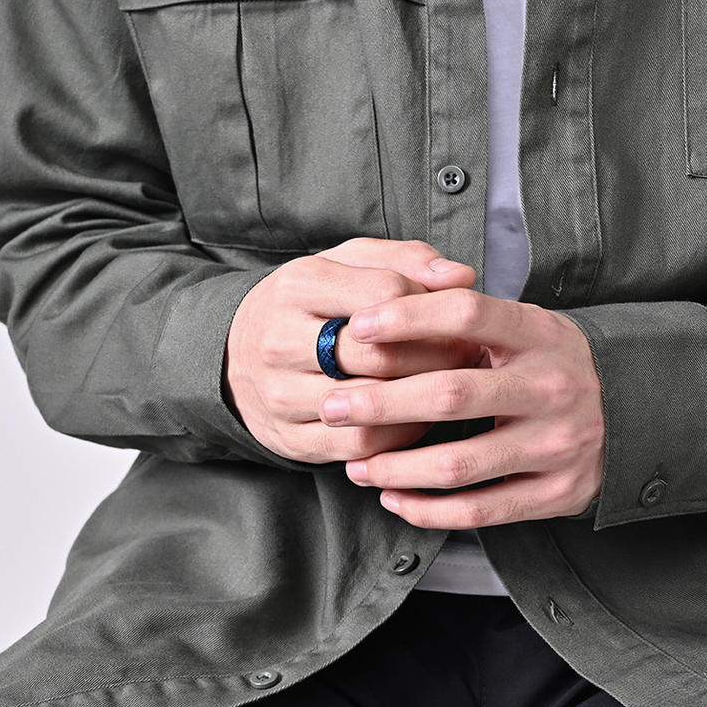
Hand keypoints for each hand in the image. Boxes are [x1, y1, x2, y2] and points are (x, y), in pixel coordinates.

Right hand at [223, 238, 483, 463]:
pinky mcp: (288, 437)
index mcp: (298, 285)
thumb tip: (462, 276)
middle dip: (437, 357)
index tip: (460, 315)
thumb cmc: (312, 302)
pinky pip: (357, 445)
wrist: (236, 352)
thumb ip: (406, 260)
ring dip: (422, 402)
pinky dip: (397, 438)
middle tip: (470, 355)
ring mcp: (280, 393)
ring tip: (450, 387)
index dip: (432, 306)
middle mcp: (281, 340)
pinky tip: (418, 420)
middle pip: (379, 355)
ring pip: (368, 407)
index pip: (384, 294)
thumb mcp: (349, 263)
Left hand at [317, 288, 605, 525]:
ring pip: (458, 464)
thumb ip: (467, 321)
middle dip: (379, 403)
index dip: (407, 317)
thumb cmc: (554, 362)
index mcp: (538, 334)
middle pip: (450, 394)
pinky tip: (394, 499)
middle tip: (332, 406)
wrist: (639, 411)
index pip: (466, 313)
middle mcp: (549, 387)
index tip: (357, 327)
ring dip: (395, 468)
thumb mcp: (526, 327)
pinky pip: (481, 510)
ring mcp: (555, 444)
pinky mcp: (555, 493)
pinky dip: (428, 509)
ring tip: (354, 464)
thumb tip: (381, 314)